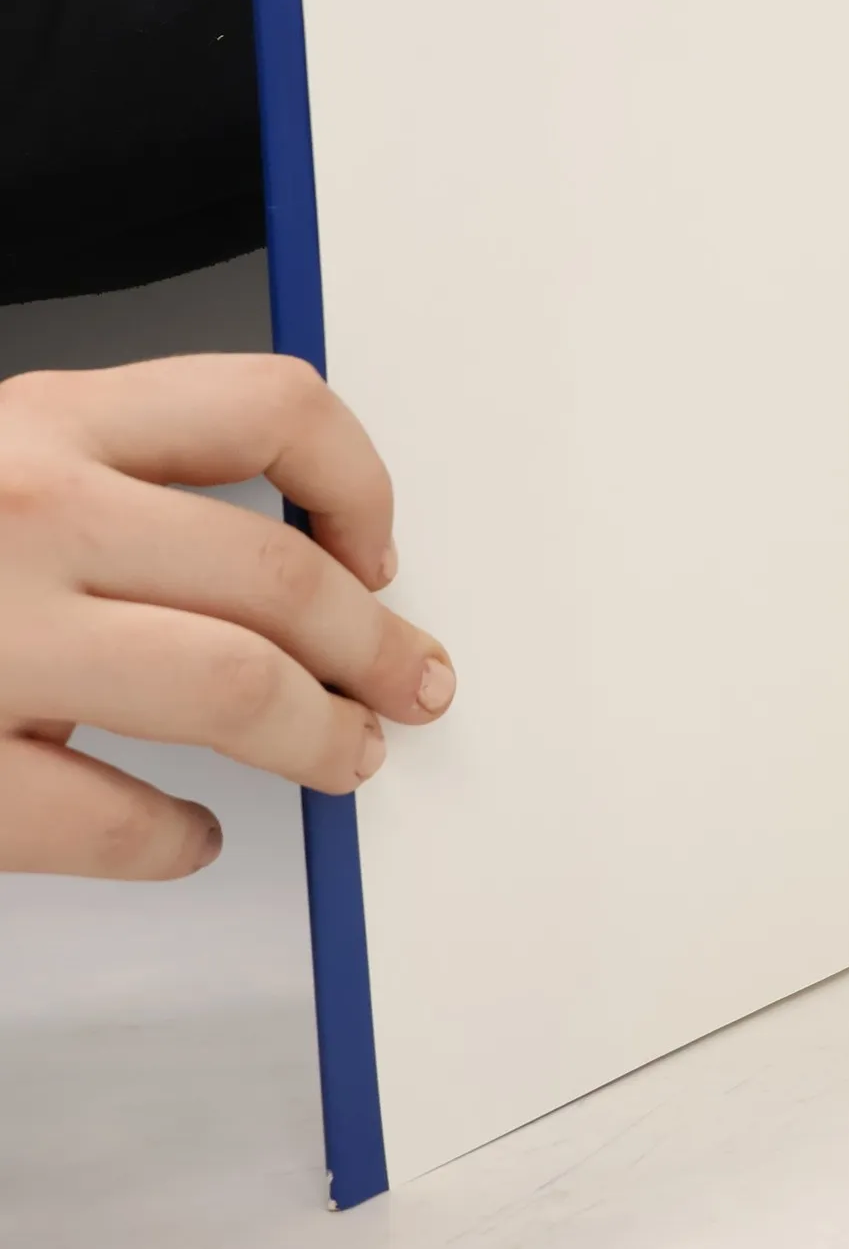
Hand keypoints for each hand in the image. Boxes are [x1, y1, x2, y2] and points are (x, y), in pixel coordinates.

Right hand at [0, 356, 454, 881]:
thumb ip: (117, 482)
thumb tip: (296, 558)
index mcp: (46, 423)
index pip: (273, 410)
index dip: (361, 487)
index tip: (379, 552)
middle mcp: (27, 511)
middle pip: (282, 575)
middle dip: (376, 646)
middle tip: (410, 685)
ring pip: (233, 687)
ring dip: (319, 736)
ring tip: (346, 758)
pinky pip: (111, 818)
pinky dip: (174, 839)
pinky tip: (187, 835)